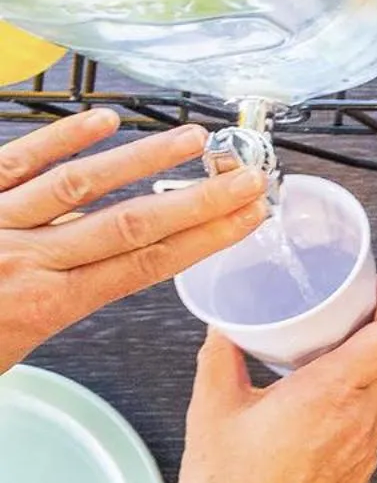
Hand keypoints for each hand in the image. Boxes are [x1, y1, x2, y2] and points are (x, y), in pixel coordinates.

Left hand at [0, 110, 268, 371]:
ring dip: (143, 158)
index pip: (143, 265)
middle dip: (198, 199)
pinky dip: (62, 139)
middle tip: (245, 177)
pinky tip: (101, 122)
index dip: (204, 240)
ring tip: (192, 139)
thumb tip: (60, 297)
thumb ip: (33, 322)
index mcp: (41, 307)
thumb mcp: (1, 360)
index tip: (246, 221)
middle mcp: (24, 260)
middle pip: (130, 222)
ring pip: (79, 184)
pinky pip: (17, 162)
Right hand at [177, 270, 376, 482]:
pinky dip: (376, 391)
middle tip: (372, 302)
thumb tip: (224, 328)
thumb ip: (220, 359)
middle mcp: (360, 418)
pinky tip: (345, 388)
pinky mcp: (361, 469)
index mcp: (331, 394)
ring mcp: (366, 447)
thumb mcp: (212, 409)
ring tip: (360, 338)